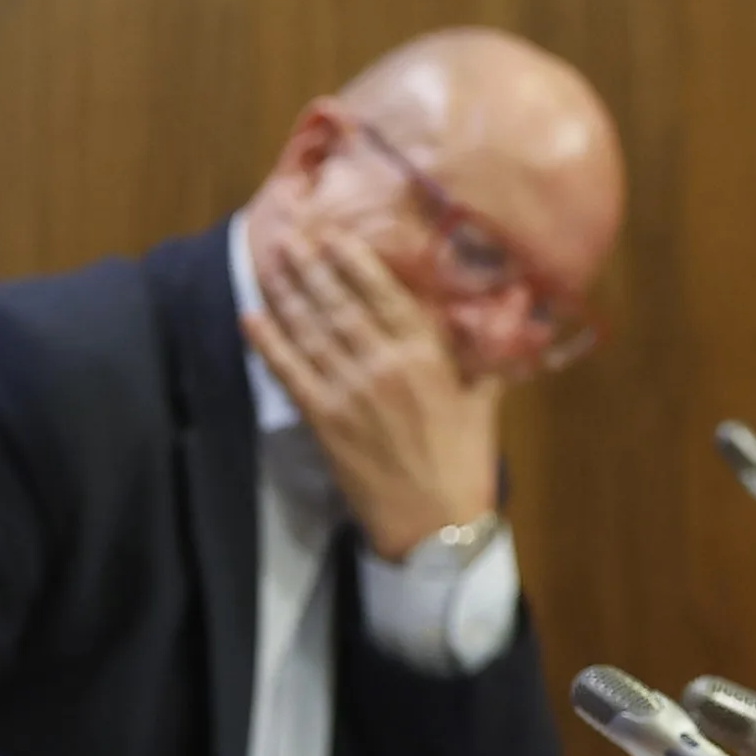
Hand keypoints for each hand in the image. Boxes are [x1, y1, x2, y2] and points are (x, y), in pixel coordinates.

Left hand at [244, 225, 500, 559]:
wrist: (435, 522)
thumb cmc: (465, 459)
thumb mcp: (484, 398)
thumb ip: (483, 350)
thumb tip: (505, 307)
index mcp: (427, 356)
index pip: (386, 296)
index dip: (355, 263)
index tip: (334, 233)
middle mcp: (384, 365)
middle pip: (340, 305)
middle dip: (311, 267)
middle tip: (287, 234)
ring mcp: (349, 391)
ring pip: (310, 331)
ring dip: (286, 293)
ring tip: (268, 259)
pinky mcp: (323, 419)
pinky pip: (288, 372)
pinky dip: (267, 343)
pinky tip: (250, 317)